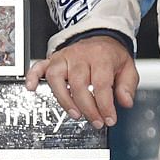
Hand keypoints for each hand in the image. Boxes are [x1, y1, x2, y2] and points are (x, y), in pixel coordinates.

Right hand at [23, 33, 137, 128]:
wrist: (100, 37)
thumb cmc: (111, 56)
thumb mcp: (128, 67)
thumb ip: (127, 86)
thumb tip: (125, 102)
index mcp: (101, 57)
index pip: (101, 84)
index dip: (105, 105)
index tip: (109, 119)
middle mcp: (80, 56)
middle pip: (78, 84)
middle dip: (87, 108)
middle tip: (96, 121)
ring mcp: (64, 57)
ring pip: (56, 77)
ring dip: (64, 99)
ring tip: (75, 114)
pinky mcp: (53, 59)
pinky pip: (39, 66)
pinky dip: (32, 77)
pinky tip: (32, 88)